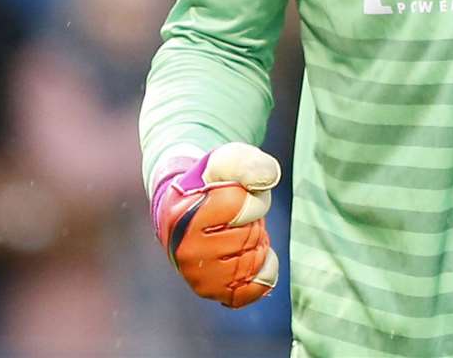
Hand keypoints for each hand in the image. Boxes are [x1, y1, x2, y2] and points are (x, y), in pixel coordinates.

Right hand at [151, 142, 281, 306]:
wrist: (186, 209)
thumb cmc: (210, 183)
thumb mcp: (227, 161)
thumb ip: (247, 163)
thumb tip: (266, 180)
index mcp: (186, 214)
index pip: (244, 207)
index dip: (251, 196)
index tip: (236, 193)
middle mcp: (187, 250)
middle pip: (251, 235)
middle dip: (253, 220)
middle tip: (235, 215)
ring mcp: (197, 276)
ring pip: (254, 261)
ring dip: (256, 243)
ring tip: (235, 231)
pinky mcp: (211, 291)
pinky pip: (251, 289)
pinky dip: (262, 272)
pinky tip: (250, 257)